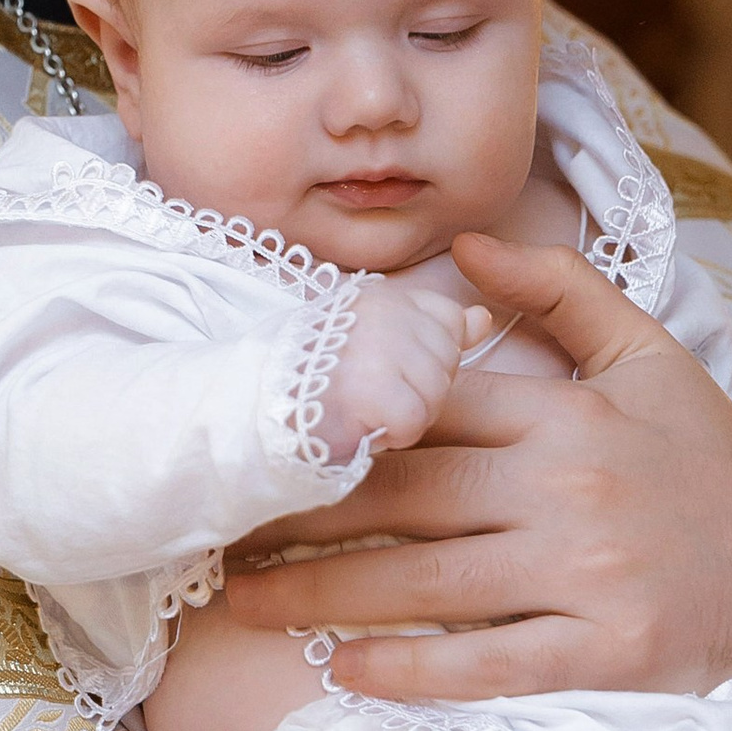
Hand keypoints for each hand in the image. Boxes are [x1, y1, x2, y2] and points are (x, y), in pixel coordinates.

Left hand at [227, 232, 731, 696]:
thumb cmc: (718, 466)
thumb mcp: (652, 357)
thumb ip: (561, 292)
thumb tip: (464, 247)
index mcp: (566, 413)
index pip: (426, 411)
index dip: (332, 426)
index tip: (257, 439)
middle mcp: (569, 487)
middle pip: (404, 499)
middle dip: (297, 518)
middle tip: (214, 533)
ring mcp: (588, 572)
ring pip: (427, 584)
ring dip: (323, 595)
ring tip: (243, 604)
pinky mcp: (609, 652)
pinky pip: (489, 664)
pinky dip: (412, 671)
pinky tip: (344, 669)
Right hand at [319, 279, 485, 457]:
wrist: (251, 408)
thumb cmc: (313, 381)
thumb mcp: (373, 343)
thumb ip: (432, 328)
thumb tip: (481, 319)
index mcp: (381, 294)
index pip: (446, 322)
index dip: (427, 359)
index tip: (389, 373)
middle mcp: (380, 309)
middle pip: (447, 361)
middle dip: (420, 391)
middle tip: (372, 398)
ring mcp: (375, 344)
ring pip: (436, 393)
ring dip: (406, 416)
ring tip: (364, 412)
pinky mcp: (367, 386)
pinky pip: (413, 421)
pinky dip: (392, 436)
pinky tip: (362, 427)